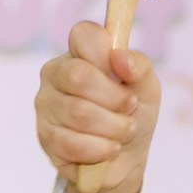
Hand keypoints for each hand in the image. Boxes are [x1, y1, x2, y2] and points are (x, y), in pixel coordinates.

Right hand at [34, 21, 161, 192]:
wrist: (125, 158)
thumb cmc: (132, 114)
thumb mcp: (146, 87)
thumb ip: (139, 66)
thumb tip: (119, 58)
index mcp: (78, 53)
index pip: (82, 34)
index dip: (105, 54)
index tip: (123, 73)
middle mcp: (54, 74)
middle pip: (78, 76)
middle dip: (115, 98)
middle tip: (129, 108)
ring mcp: (45, 106)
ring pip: (78, 113)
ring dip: (113, 127)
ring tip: (124, 132)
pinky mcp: (45, 137)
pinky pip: (72, 143)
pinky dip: (100, 149)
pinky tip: (109, 149)